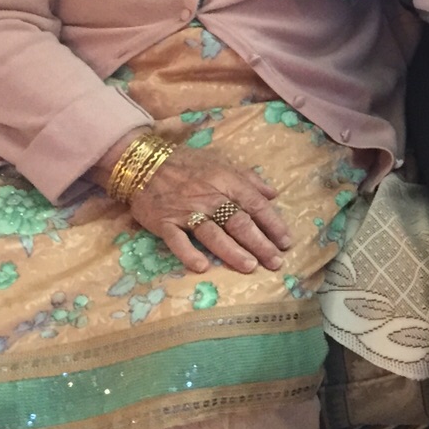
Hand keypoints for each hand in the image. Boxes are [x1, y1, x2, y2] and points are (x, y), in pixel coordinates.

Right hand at [128, 146, 293, 274]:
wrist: (142, 162)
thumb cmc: (187, 163)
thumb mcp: (222, 161)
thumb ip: (249, 179)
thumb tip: (273, 194)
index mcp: (227, 181)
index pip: (256, 205)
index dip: (273, 224)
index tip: (286, 242)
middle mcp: (209, 197)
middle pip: (239, 223)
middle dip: (260, 244)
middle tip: (275, 262)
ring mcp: (186, 211)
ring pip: (213, 234)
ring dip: (232, 251)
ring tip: (250, 267)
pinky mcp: (163, 223)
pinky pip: (177, 240)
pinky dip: (188, 253)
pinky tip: (202, 267)